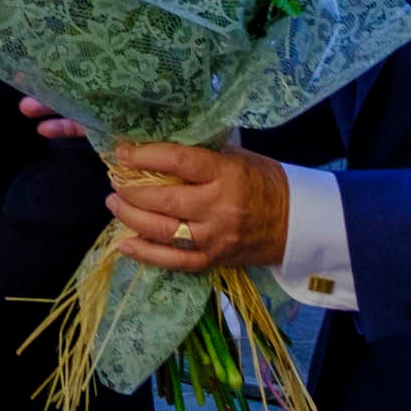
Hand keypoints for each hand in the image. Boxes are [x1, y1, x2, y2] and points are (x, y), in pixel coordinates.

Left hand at [106, 139, 288, 273]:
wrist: (296, 223)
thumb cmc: (264, 181)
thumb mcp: (236, 157)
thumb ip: (200, 155)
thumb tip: (155, 149)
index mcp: (226, 174)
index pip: (178, 161)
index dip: (145, 156)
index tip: (122, 152)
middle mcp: (218, 208)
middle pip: (164, 200)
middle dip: (132, 190)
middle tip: (114, 181)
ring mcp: (215, 238)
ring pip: (163, 231)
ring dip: (132, 218)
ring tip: (114, 204)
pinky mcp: (213, 260)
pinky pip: (173, 261)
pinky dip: (146, 254)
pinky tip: (125, 243)